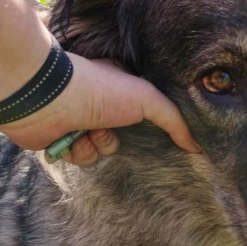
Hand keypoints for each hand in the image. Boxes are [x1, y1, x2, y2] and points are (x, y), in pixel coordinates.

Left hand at [0, 52, 199, 165]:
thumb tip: (197, 147)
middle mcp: (99, 102)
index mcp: (120, 87)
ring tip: (88, 132)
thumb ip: (174, 121)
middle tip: (113, 130)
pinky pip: (81, 158)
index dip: (150, 124)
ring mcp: (79, 119)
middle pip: (124, 134)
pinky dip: (79, 152)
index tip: (154, 133)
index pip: (144, 110)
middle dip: (119, 138)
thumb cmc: (99, 91)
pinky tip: (73, 138)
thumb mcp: (148, 98)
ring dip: (98, 146)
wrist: (49, 100)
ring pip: (103, 150)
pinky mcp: (61, 138)